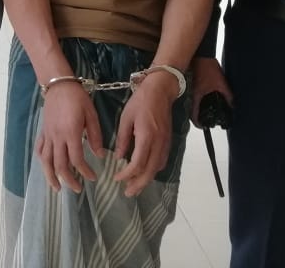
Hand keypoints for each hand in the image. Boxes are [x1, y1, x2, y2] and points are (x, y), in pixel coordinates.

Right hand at [36, 82, 101, 192]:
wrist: (59, 85)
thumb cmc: (78, 98)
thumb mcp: (91, 115)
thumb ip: (95, 136)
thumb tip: (100, 155)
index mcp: (71, 133)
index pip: (77, 159)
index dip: (85, 172)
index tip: (93, 178)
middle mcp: (57, 137)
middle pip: (60, 165)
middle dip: (69, 180)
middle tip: (77, 189)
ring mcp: (48, 135)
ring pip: (46, 161)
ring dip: (51, 176)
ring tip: (57, 188)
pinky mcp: (43, 132)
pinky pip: (40, 149)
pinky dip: (42, 160)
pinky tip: (46, 167)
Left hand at [114, 71, 176, 196]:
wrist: (160, 91)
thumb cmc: (140, 101)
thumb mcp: (126, 118)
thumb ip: (122, 139)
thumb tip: (118, 157)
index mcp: (146, 136)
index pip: (137, 164)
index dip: (127, 174)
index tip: (117, 178)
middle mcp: (158, 143)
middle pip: (150, 171)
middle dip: (138, 184)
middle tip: (127, 193)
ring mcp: (165, 143)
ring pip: (157, 168)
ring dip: (146, 179)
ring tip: (134, 186)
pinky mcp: (168, 142)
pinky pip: (161, 161)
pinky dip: (153, 170)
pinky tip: (145, 172)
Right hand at [190, 57, 232, 125]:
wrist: (200, 55)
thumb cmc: (206, 67)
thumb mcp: (221, 83)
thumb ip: (227, 95)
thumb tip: (232, 104)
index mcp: (195, 98)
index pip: (195, 118)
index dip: (201, 124)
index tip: (205, 125)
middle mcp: (188, 95)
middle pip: (191, 112)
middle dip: (199, 116)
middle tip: (207, 116)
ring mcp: (187, 89)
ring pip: (190, 103)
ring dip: (197, 107)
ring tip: (206, 106)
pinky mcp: (188, 84)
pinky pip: (190, 95)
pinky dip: (196, 98)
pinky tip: (204, 95)